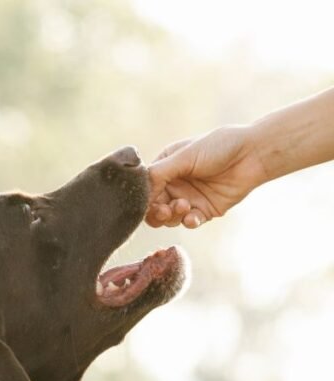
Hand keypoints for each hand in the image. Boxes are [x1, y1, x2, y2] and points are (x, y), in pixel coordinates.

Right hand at [145, 125, 267, 227]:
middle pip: (153, 207)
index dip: (144, 198)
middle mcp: (174, 184)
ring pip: (168, 218)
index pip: (145, 188)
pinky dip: (188, 222)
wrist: (253, 154)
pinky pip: (189, 222)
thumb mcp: (183, 156)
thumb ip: (158, 173)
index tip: (146, 202)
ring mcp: (188, 198)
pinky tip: (193, 217)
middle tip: (164, 210)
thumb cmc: (218, 147)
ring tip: (184, 206)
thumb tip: (138, 192)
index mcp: (165, 168)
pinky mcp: (204, 211)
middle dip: (156, 211)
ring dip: (172, 216)